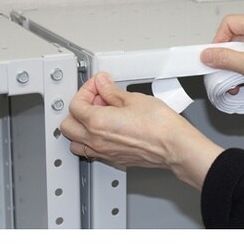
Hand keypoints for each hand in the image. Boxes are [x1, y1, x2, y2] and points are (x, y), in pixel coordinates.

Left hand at [60, 72, 223, 189]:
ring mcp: (104, 152)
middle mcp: (96, 140)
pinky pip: (92, 151)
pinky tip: (108, 128)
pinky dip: (93, 140)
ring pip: (76, 142)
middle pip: (68, 125)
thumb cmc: (159, 125)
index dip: (86, 90)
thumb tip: (102, 83)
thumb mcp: (133, 98)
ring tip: (100, 114)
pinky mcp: (115, 159)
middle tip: (97, 98)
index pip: (76, 105)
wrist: (174, 146)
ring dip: (82, 127)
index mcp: (97, 122)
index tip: (97, 85)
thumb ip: (112, 91)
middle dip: (79, 108)